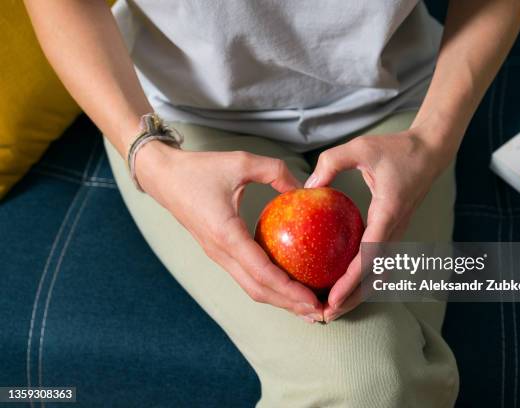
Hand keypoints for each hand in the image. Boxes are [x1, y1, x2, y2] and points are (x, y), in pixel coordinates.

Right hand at [136, 141, 323, 321]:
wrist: (163, 176)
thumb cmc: (199, 168)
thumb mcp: (241, 161)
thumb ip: (275, 172)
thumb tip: (305, 189)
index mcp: (226, 234)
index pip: (262, 272)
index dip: (289, 289)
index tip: (313, 299)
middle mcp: (220, 252)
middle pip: (258, 290)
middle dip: (289, 304)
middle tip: (320, 312)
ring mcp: (218, 255)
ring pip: (251, 287)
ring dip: (279, 300)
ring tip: (307, 306)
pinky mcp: (218, 252)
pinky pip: (245, 275)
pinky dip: (268, 286)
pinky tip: (287, 284)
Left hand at [305, 127, 454, 321]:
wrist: (431, 151)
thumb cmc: (397, 148)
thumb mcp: (361, 147)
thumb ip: (331, 163)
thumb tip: (307, 187)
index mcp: (388, 214)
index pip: (369, 257)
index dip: (350, 282)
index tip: (332, 299)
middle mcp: (395, 230)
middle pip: (375, 277)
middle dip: (352, 300)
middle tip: (326, 315)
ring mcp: (397, 233)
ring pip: (378, 273)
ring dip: (358, 292)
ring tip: (332, 306)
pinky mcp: (393, 231)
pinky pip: (378, 261)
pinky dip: (362, 277)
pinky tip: (341, 280)